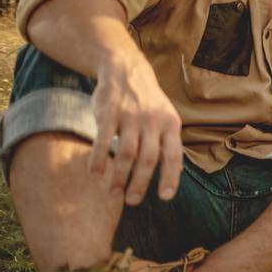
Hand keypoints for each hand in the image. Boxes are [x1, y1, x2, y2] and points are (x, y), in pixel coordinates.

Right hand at [88, 51, 182, 205]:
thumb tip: (177, 174)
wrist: (126, 70)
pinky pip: (103, 140)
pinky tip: (94, 174)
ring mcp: (131, 116)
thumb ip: (169, 144)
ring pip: (127, 153)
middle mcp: (153, 121)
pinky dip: (99, 159)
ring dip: (119, 176)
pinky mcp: (109, 112)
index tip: (165, 197)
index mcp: (171, 124)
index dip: (170, 177)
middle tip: (132, 201)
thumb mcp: (166, 119)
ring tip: (113, 193)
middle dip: (140, 183)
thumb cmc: (148, 103)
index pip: (174, 155)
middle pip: (149, 158)